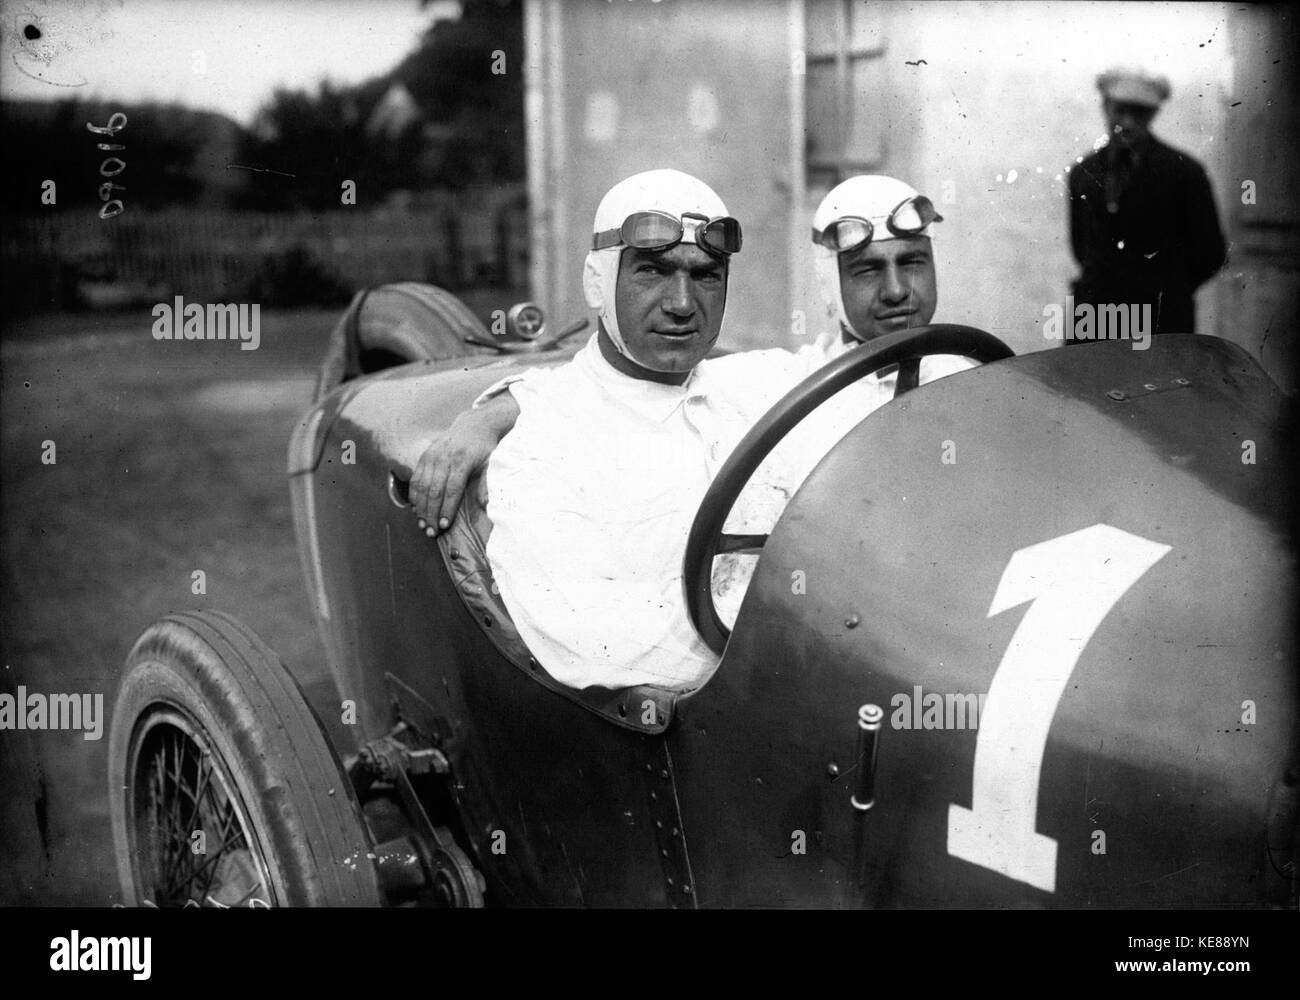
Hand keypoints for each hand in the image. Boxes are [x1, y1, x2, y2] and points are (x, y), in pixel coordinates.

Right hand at [409, 393, 518, 534]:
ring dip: (421, 508)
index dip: (447, 509)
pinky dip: (414, 496)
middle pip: (434, 491)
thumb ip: (487, 484)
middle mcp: (443, 458)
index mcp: (462, 461)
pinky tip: (416, 510)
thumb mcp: (491, 464)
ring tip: (423, 525)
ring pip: (422, 486)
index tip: (445, 526)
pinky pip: (415, 479)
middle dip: (432, 514)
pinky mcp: (424, 456)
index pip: (452, 489)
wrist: (474, 425)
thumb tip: (485, 504)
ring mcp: (432, 456)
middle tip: (431, 532)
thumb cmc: (484, 449)